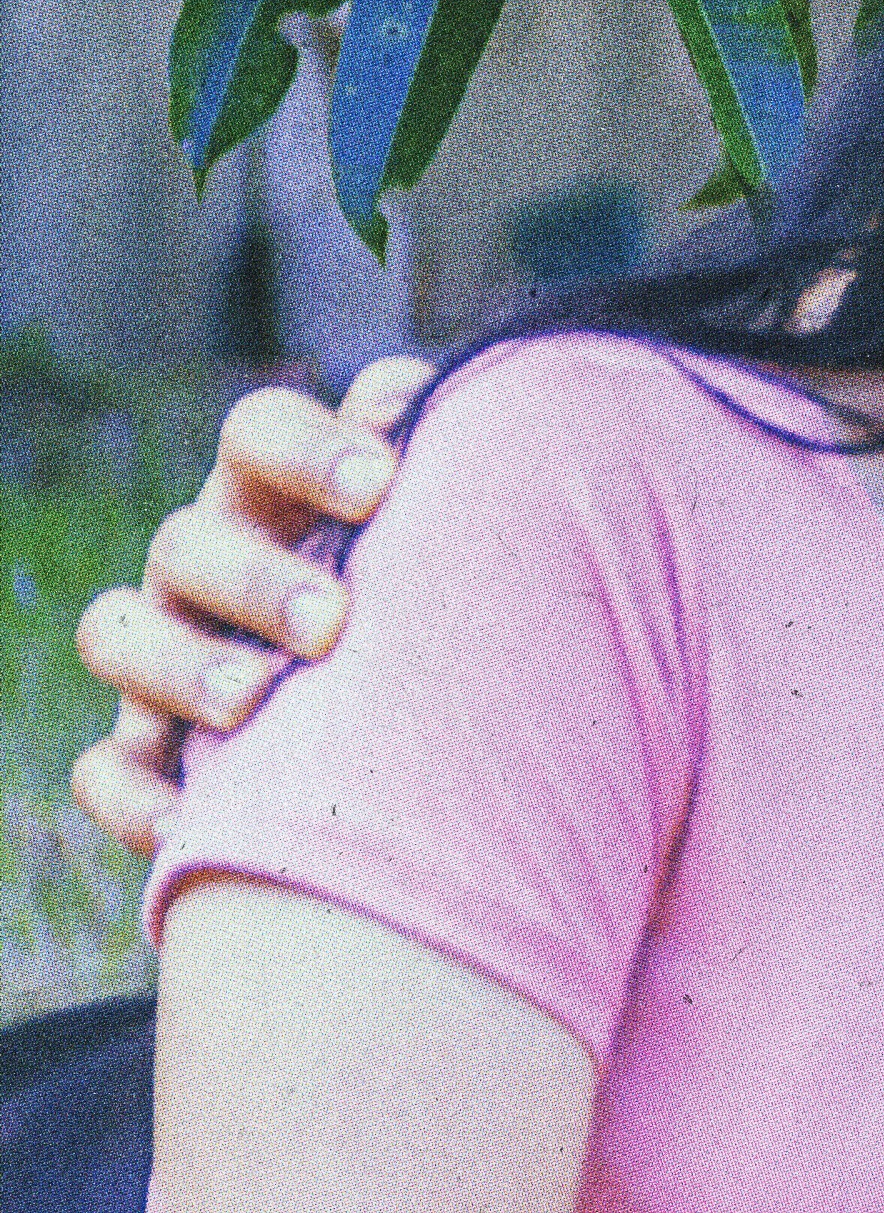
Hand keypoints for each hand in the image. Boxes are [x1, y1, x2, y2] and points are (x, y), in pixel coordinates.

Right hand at [64, 356, 429, 855]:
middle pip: (187, 541)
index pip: (260, 434)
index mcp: (284, 494)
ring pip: (116, 633)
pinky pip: (103, 770)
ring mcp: (167, 656)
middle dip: (254, 580)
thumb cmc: (449, 602)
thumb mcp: (452, 534)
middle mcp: (209, 565)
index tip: (384, 486)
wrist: (438, 735)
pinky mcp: (152, 754)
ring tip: (255, 700)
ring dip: (179, 666)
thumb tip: (422, 391)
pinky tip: (190, 821)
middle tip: (331, 623)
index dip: (306, 450)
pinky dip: (130, 794)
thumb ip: (450, 461)